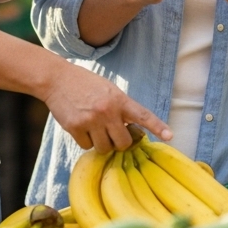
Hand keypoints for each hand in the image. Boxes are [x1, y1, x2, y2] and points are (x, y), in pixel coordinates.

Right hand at [42, 62, 171, 151]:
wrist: (57, 79)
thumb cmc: (86, 85)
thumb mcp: (109, 90)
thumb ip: (121, 108)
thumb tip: (130, 131)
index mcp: (119, 100)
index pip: (142, 115)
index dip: (157, 127)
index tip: (170, 136)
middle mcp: (107, 111)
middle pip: (123, 143)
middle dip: (119, 142)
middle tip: (112, 134)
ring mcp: (91, 120)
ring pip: (105, 148)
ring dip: (102, 143)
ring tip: (95, 128)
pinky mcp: (75, 128)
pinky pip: (87, 147)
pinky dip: (86, 141)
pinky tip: (82, 127)